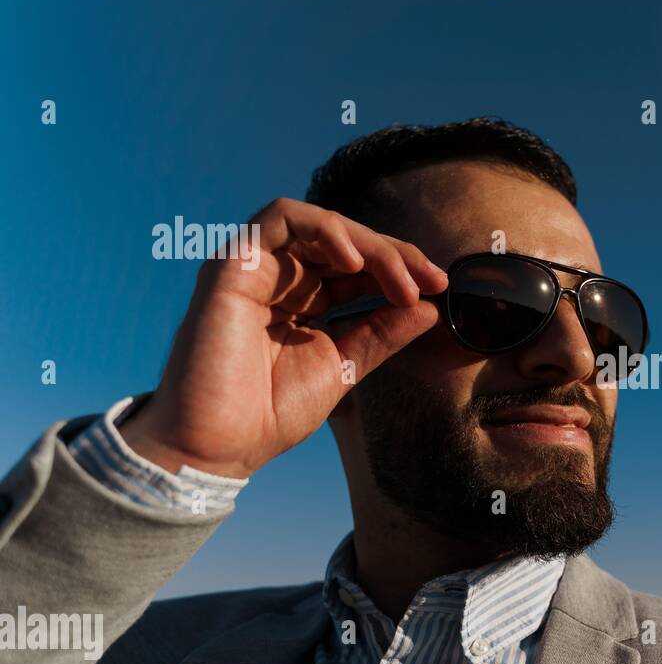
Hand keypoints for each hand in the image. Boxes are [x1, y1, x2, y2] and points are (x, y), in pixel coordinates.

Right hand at [119, 197, 446, 479]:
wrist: (221, 445)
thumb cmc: (271, 413)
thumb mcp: (343, 365)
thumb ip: (381, 333)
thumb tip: (430, 308)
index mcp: (304, 300)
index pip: (359, 267)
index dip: (401, 269)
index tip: (439, 288)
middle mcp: (280, 277)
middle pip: (345, 242)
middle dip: (395, 255)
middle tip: (431, 281)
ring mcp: (256, 267)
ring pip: (320, 224)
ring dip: (369, 243)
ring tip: (400, 278)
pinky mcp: (233, 264)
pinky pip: (280, 218)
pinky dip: (323, 229)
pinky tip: (355, 263)